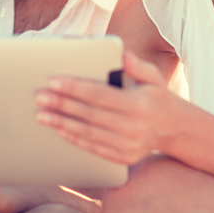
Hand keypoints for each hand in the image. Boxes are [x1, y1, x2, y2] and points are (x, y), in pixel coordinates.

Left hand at [35, 51, 176, 165]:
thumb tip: (122, 54)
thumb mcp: (154, 77)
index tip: (53, 81)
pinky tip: (59, 129)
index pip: (99, 95)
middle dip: (61, 104)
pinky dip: (73, 138)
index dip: (74, 88)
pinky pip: (92, 147)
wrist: (173, 130)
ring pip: (87, 133)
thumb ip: (137, 66)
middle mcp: (133, 127)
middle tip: (40, 97)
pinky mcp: (122, 158)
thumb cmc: (156, 97)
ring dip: (61, 123)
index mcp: (138, 104)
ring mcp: (128, 145)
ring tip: (41, 115)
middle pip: (89, 114)